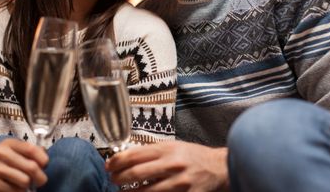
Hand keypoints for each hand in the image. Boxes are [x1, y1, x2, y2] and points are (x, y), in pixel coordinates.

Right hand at [0, 138, 48, 191]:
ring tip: (24, 184)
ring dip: (27, 186)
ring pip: (25, 181)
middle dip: (40, 177)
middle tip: (40, 181)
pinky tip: (14, 189)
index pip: (32, 149)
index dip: (43, 159)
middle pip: (31, 167)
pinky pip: (14, 191)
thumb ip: (26, 151)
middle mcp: (1, 153)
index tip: (44, 166)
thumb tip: (45, 156)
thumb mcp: (9, 150)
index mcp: (9, 144)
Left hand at [105, 141, 228, 191]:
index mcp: (168, 149)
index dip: (117, 161)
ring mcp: (179, 183)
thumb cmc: (194, 157)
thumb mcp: (174, 147)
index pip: (134, 154)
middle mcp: (173, 164)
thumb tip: (126, 157)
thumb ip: (153, 151)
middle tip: (114, 180)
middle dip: (119, 179)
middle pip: (136, 173)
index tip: (109, 166)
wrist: (220, 167)